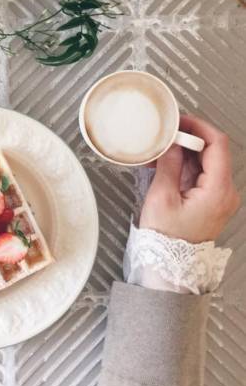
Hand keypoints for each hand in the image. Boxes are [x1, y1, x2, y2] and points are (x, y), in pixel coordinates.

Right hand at [139, 114, 240, 242]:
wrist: (170, 265)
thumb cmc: (166, 238)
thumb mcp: (162, 197)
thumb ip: (169, 165)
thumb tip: (172, 142)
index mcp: (218, 191)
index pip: (218, 145)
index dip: (199, 128)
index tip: (180, 121)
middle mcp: (226, 193)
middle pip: (213, 152)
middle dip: (189, 139)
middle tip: (166, 133)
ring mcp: (220, 197)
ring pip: (206, 162)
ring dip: (184, 152)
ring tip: (160, 150)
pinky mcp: (211, 200)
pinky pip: (201, 174)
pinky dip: (185, 165)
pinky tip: (165, 164)